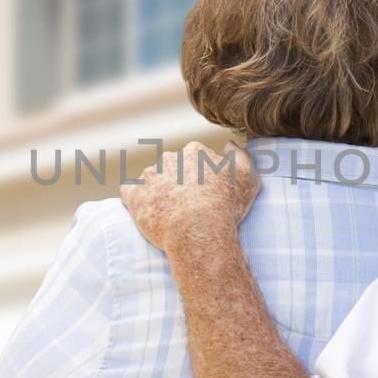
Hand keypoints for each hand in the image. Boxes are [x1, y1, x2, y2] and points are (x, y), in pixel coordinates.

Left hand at [121, 140, 259, 256]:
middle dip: (177, 181)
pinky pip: (130, 192)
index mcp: (195, 152)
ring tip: (167, 212)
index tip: (205, 192)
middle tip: (187, 205)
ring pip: (152, 179)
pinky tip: (145, 210)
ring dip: (157, 190)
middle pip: (173, 167)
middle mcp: (170, 158)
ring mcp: (150, 176)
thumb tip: (229, 145)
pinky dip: (135, 199)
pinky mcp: (135, 194)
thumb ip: (241, 157)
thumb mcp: (248, 178)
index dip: (200, 176)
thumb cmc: (226, 207)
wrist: (198, 231)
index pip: (195, 158)